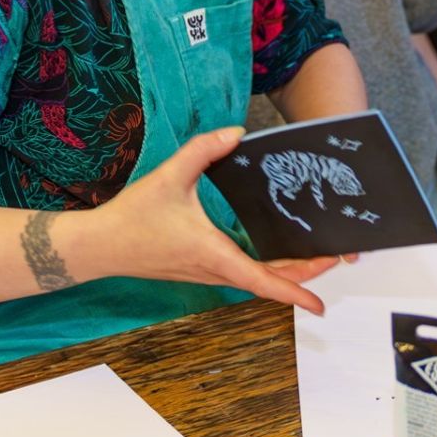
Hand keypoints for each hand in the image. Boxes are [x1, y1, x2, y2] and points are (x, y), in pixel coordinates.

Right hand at [87, 127, 342, 313]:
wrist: (99, 246)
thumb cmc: (133, 216)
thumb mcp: (169, 175)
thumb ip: (203, 150)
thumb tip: (236, 132)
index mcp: (212, 253)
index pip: (261, 279)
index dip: (293, 291)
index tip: (319, 304)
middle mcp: (213, 270)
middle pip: (267, 281)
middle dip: (304, 275)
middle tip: (336, 259)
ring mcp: (206, 273)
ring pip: (255, 279)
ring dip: (287, 272)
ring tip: (316, 257)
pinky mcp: (199, 269)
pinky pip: (241, 274)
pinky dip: (266, 269)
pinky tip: (277, 253)